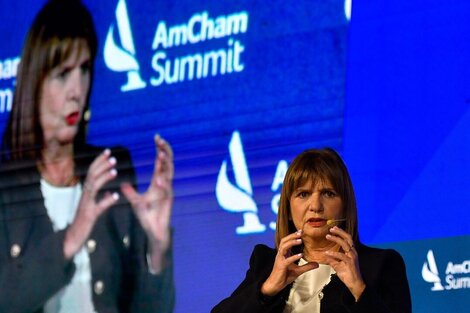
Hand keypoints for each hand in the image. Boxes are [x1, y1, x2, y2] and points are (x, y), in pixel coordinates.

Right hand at [64, 149, 118, 258]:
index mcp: (86, 193)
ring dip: (104, 178)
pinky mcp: (89, 215)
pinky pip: (98, 207)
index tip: (108, 152)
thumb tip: (111, 193)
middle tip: (112, 156)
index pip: (92, 173)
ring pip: (93, 187)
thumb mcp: (95, 209)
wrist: (73, 239)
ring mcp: (86, 205)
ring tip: (114, 170)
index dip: (99, 162)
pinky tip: (115, 197)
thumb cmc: (84, 224)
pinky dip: (106, 201)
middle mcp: (84, 196)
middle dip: (101, 165)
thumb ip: (102, 200)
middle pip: (91, 176)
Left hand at [121, 134, 173, 272]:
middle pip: (168, 163)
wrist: (154, 230)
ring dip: (166, 164)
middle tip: (160, 140)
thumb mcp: (136, 202)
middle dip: (165, 151)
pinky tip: (159, 178)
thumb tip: (122, 184)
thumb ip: (131, 192)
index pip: (160, 162)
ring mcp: (167, 191)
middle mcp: (165, 184)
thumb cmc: (147, 215)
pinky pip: (166, 191)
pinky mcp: (168, 201)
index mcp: (158, 182)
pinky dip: (163, 184)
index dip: (159, 149)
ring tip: (161, 154)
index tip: (157, 137)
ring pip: (169, 174)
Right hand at [261, 230, 318, 295]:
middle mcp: (281, 254)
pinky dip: (294, 256)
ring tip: (300, 240)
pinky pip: (287, 260)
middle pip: (284, 241)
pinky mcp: (281, 266)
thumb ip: (307, 266)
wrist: (276, 284)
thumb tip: (317, 264)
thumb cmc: (285, 276)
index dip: (293, 235)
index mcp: (284, 254)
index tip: (301, 231)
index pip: (287, 241)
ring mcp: (280, 259)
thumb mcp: (298, 271)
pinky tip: (300, 255)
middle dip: (292, 235)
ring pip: (284, 247)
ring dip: (292, 242)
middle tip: (301, 232)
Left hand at [324, 226, 365, 300]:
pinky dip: (333, 253)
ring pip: (345, 244)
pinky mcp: (350, 262)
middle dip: (340, 232)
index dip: (341, 232)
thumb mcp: (337, 265)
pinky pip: (341, 256)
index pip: (347, 239)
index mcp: (351, 252)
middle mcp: (353, 252)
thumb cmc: (347, 274)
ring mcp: (352, 257)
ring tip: (328, 236)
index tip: (334, 228)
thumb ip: (332, 259)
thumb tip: (325, 255)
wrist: (354, 284)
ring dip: (336, 239)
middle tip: (331, 228)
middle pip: (348, 238)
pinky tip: (327, 253)